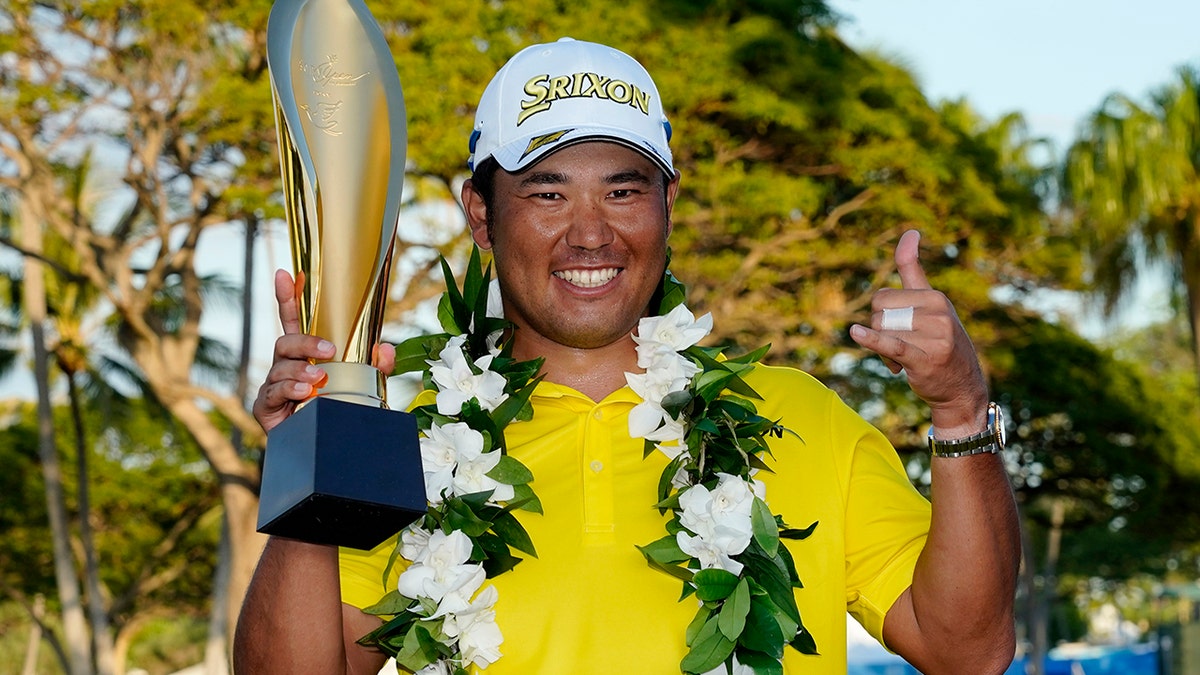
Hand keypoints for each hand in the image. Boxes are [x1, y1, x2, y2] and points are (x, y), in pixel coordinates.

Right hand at [251, 269, 395, 433]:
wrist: (326, 450)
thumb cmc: (339, 412)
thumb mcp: (364, 387)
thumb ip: (376, 367)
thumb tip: (384, 349)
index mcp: (306, 356)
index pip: (294, 322)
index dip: (288, 297)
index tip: (285, 274)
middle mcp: (286, 367)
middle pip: (286, 341)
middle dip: (306, 342)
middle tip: (330, 351)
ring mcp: (273, 386)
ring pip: (280, 367)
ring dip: (302, 371)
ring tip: (319, 380)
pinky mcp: (265, 407)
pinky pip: (273, 392)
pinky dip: (290, 390)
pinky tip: (305, 393)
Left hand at [849, 230, 987, 433]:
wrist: (962, 389)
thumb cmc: (939, 346)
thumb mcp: (932, 310)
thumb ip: (915, 278)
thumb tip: (909, 234)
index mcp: (936, 298)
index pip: (896, 284)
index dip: (903, 261)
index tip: (911, 232)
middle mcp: (937, 312)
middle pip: (878, 308)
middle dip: (880, 328)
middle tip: (899, 346)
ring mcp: (933, 335)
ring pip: (881, 330)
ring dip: (882, 349)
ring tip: (903, 359)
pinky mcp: (924, 358)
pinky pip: (890, 344)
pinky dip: (871, 340)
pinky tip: (857, 334)